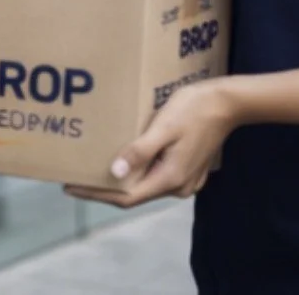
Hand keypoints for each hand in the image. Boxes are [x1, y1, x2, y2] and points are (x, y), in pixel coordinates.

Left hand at [67, 78, 236, 207]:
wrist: (227, 102)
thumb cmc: (193, 109)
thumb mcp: (164, 127)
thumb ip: (140, 152)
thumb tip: (114, 174)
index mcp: (170, 178)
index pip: (125, 197)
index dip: (96, 193)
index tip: (71, 186)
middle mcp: (178, 186)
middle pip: (134, 193)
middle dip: (105, 187)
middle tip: (77, 175)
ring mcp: (185, 180)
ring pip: (146, 184)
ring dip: (121, 178)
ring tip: (95, 166)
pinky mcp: (188, 169)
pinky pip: (156, 175)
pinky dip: (138, 170)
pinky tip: (125, 158)